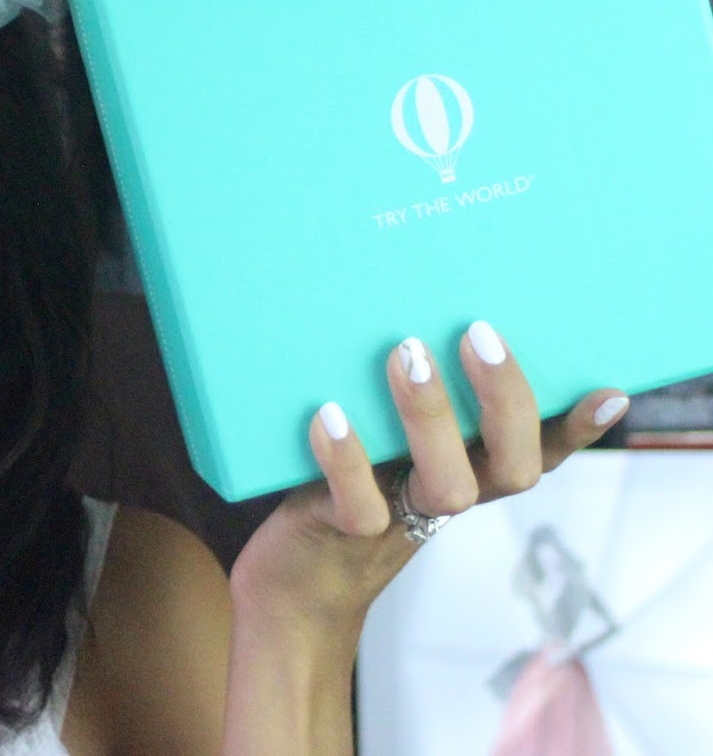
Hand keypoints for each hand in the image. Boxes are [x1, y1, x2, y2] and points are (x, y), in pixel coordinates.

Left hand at [228, 321, 628, 634]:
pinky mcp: (348, 534)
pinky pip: (360, 506)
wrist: (291, 582)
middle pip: (511, 466)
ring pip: (447, 486)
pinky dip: (348, 460)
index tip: (607, 392)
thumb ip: (404, 400)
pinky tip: (330, 415)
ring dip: (431, 416)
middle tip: (478, 334)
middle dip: (504, 400)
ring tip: (406, 354)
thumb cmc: (339, 492)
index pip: (537, 451)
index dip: (576, 428)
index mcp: (467, 470)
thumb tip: (410, 317)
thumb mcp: (380, 443)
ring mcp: (402, 519)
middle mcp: (446, 495)